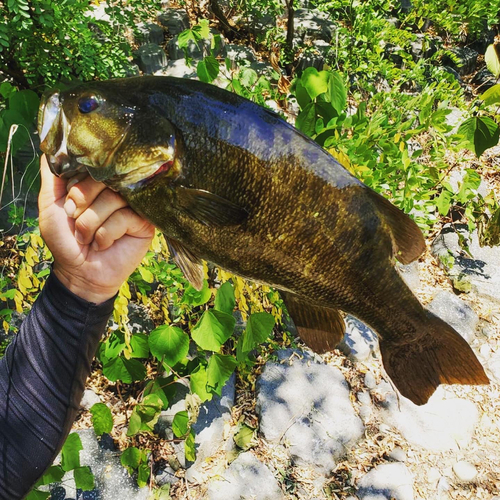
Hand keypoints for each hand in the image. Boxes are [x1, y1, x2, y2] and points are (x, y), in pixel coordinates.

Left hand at [38, 155, 154, 303]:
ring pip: (114, 200)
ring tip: (90, 238)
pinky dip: (107, 234)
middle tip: (77, 222)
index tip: (69, 207)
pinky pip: (125, 217)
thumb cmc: (65, 241)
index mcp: (96, 183)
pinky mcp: (145, 222)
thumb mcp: (51, 206)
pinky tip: (105, 244)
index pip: (92, 167)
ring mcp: (132, 205)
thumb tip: (53, 147)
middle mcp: (116, 190)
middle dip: (84, 206)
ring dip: (93, 224)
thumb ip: (52, 177)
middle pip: (104, 180)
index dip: (78, 187)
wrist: (80, 272)